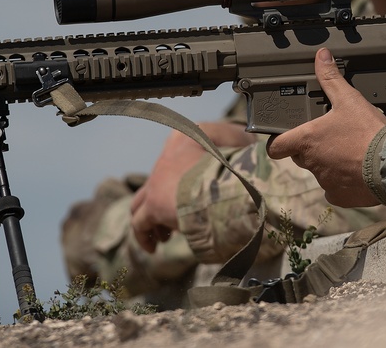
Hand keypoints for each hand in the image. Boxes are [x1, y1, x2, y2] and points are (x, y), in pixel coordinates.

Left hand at [130, 120, 254, 251]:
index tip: (192, 193)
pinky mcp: (154, 204)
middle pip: (157, 180)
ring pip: (142, 202)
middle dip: (164, 200)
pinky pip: (140, 223)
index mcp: (186, 137)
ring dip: (152, 219)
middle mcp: (167, 155)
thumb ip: (234, 148)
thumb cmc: (240, 164)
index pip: (176, 152)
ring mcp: (157, 179)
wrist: (232, 181)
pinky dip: (145, 235)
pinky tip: (154, 248)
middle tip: (176, 219)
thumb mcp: (240, 146)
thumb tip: (244, 152)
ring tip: (164, 237)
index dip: (182, 176)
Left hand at [267, 47, 385, 206]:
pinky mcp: (341, 196)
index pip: (276, 147)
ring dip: (330, 163)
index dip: (278, 142)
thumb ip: (331, 78)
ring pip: (320, 172)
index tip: (283, 139)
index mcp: (307, 140)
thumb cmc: (367, 132)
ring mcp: (325, 181)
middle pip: (300, 156)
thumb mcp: (348, 99)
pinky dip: (342, 182)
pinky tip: (356, 171)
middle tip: (330, 136)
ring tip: (350, 152)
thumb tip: (321, 56)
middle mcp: (311, 163)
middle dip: (311, 148)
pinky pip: (335, 190)